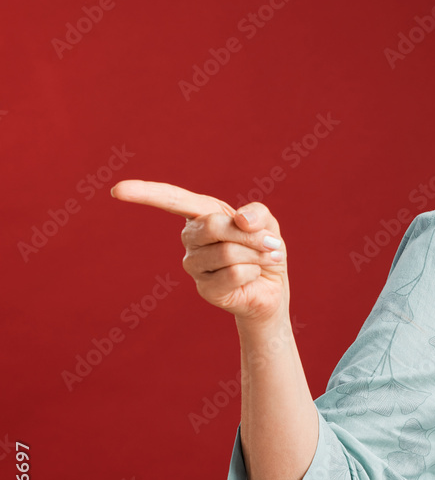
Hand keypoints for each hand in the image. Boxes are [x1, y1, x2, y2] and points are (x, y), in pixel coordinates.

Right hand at [111, 179, 288, 322]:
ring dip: (256, 254)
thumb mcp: (267, 223)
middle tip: (269, 242)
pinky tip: (253, 275)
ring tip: (263, 259)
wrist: (271, 287)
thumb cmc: (264, 248)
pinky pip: (233, 274)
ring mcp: (194, 264)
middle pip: (213, 226)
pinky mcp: (205, 289)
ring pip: (227, 252)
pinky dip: (253, 271)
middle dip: (248, 234)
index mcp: (201, 214)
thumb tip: (240, 220)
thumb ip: (257, 213)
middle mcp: (190, 238)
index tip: (117, 190)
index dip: (146, 193)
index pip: (172, 199)